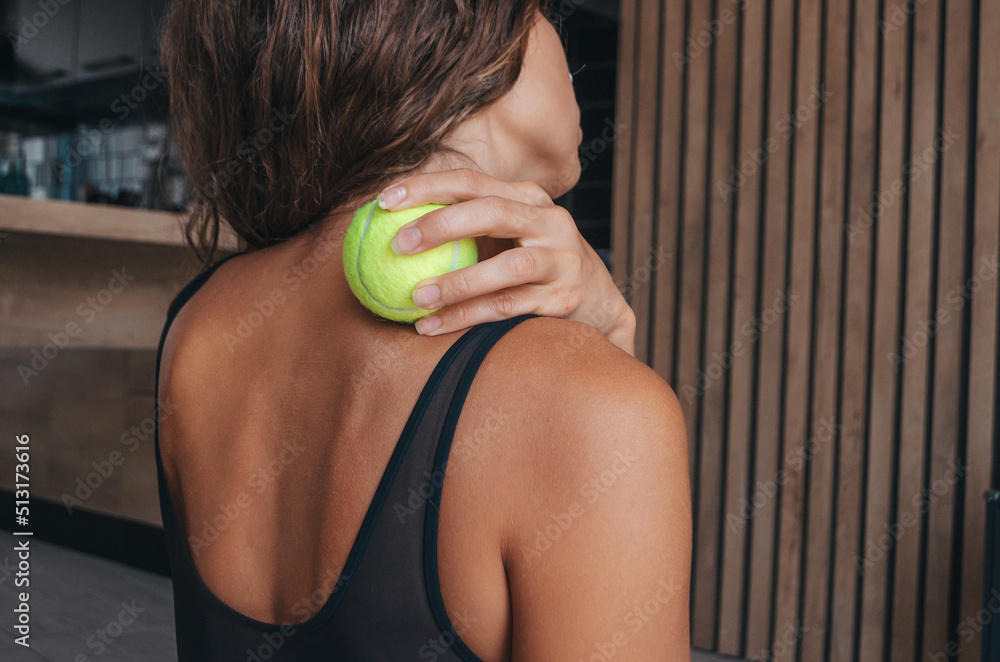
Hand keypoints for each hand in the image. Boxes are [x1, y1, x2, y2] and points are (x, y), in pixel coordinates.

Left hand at [377, 168, 636, 355]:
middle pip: (493, 212)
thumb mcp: (508, 234)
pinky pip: (508, 309)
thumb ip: (465, 226)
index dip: (427, 186)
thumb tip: (387, 225)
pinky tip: (432, 327)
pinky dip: (467, 318)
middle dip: (441, 225)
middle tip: (397, 244)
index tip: (383, 200)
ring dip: (457, 282)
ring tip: (416, 296)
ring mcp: (562, 261)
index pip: (473, 181)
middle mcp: (550, 222)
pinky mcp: (564, 300)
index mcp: (528, 198)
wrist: (599, 302)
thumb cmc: (532, 264)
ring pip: (507, 268)